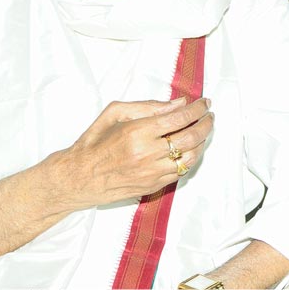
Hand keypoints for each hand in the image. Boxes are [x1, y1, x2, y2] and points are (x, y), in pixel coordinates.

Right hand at [56, 98, 212, 209]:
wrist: (79, 177)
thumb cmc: (94, 142)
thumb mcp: (114, 113)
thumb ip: (147, 106)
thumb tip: (178, 104)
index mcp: (137, 132)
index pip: (179, 118)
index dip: (197, 109)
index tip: (204, 103)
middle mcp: (147, 154)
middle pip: (191, 137)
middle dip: (206, 124)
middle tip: (209, 116)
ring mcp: (152, 173)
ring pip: (190, 157)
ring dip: (202, 142)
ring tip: (203, 131)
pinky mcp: (153, 186)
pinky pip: (181, 171)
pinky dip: (191, 158)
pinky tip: (190, 148)